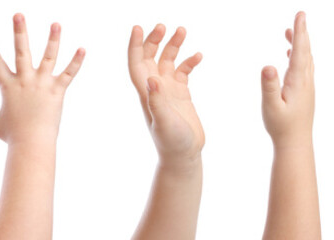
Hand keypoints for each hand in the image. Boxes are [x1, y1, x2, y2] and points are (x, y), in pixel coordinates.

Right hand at [0, 13, 84, 143]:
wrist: (32, 143)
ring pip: (48, 57)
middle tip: (19, 15)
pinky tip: (83, 48)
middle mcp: (25, 81)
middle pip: (21, 51)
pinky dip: (76, 61)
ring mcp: (42, 84)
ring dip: (53, 39)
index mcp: (8, 86)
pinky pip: (69, 73)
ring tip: (56, 23)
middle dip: (19, 32)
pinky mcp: (58, 90)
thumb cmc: (14, 134)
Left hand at [128, 24, 204, 160]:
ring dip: (173, 46)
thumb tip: (153, 79)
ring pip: (167, 61)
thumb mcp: (163, 122)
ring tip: (182, 30)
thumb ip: (157, 101)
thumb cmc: (171, 142)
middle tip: (163, 26)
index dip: (135, 45)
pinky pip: (183, 72)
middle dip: (154, 40)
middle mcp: (155, 88)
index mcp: (146, 92)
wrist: (183, 155)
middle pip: (150, 57)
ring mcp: (168, 90)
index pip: (137, 63)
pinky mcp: (181, 94)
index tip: (138, 27)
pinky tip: (198, 55)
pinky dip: (189, 62)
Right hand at [262, 12, 314, 143]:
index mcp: (298, 81)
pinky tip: (291, 54)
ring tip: (291, 31)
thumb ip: (269, 86)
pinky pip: (303, 68)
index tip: (300, 15)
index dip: (299, 32)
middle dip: (302, 32)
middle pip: (305, 51)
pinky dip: (299, 56)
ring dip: (300, 43)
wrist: (296, 143)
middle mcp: (305, 81)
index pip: (300, 51)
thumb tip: (268, 66)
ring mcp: (307, 86)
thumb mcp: (270, 106)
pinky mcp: (304, 92)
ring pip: (306, 59)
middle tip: (300, 15)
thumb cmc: (281, 126)